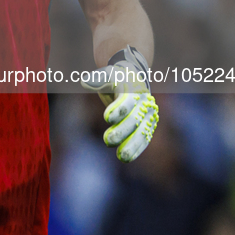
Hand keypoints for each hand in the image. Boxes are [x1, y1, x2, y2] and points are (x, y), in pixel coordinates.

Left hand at [81, 46, 158, 161]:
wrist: (133, 80)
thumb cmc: (115, 78)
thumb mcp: (107, 75)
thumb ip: (98, 80)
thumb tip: (85, 82)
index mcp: (134, 88)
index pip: (127, 100)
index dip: (118, 109)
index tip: (106, 117)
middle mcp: (144, 102)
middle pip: (134, 119)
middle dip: (121, 131)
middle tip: (107, 140)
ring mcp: (148, 115)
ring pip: (141, 131)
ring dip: (131, 144)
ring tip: (121, 156)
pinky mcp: (149, 125)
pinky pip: (144, 138)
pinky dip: (136, 148)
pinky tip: (127, 158)